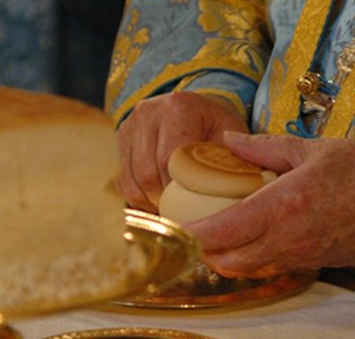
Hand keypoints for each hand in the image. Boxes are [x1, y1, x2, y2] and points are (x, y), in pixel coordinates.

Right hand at [115, 91, 248, 211]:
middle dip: (163, 200)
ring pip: (131, 180)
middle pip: (147, 172)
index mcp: (179, 107)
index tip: (191, 209)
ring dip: (149, 202)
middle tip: (181, 215)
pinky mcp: (121, 139)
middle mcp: (148, 112)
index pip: (169, 159)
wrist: (195, 109)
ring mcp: (130, 125)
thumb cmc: (216, 126)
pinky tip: (157, 201)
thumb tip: (231, 188)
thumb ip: (234, 158)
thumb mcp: (232, 135)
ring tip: (169, 210)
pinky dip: (139, 198)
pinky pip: (123, 181)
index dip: (177, 190)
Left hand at [187, 132, 354, 276]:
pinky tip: (248, 239)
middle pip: (225, 261)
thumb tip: (226, 141)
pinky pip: (269, 270)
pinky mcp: (312, 265)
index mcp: (283, 205)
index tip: (173, 222)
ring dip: (224, 258)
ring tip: (215, 233)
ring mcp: (299, 257)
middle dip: (202, 250)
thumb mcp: (313, 148)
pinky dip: (250, 260)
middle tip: (190, 227)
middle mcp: (286, 239)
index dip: (191, 233)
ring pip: (245, 271)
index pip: (221, 231)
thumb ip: (263, 147)